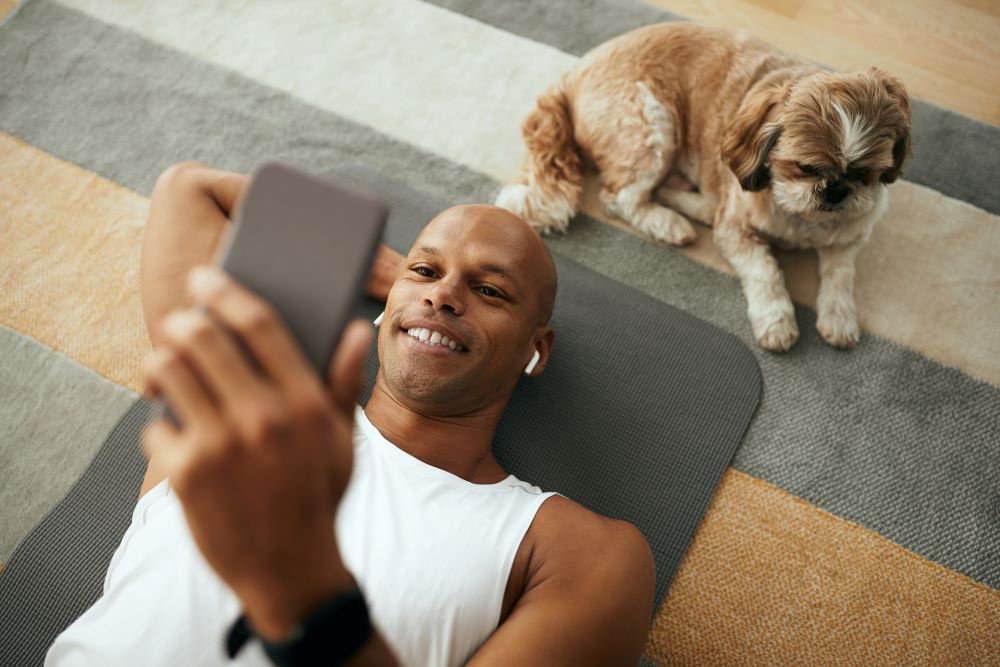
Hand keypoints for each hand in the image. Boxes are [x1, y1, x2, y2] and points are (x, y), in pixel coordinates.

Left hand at [141, 265, 372, 636]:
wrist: (292, 570)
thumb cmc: (318, 496)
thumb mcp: (342, 439)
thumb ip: (344, 381)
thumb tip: (354, 329)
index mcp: (305, 402)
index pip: (260, 324)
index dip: (228, 291)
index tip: (206, 276)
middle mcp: (263, 417)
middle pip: (202, 336)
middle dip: (184, 320)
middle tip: (181, 322)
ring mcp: (220, 446)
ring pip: (167, 370)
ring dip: (163, 365)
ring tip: (171, 373)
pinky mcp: (186, 475)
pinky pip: (156, 426)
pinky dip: (163, 428)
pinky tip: (182, 442)